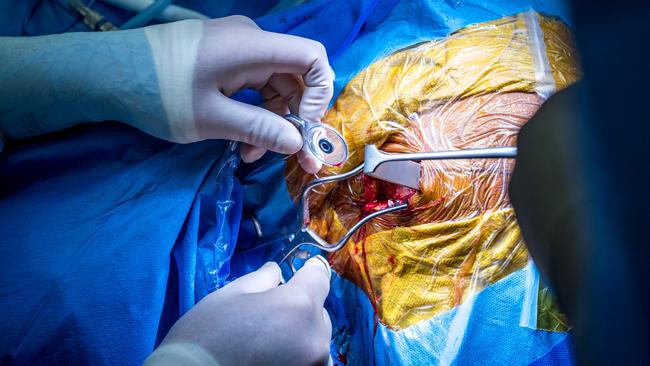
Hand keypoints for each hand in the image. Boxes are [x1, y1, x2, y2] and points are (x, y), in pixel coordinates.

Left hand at [142, 16, 332, 172]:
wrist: (104, 72)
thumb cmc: (157, 93)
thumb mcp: (210, 119)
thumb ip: (258, 129)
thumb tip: (298, 144)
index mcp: (252, 47)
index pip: (312, 57)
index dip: (319, 93)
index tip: (304, 128)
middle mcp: (250, 41)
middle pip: (293, 77)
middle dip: (291, 118)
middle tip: (282, 156)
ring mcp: (235, 48)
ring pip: (272, 84)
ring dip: (268, 121)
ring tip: (247, 153)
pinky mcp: (221, 58)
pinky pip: (252, 83)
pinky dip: (251, 111)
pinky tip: (238, 138)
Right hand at [145, 257, 331, 365]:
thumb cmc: (206, 335)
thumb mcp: (231, 294)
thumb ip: (263, 279)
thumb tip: (277, 272)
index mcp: (298, 305)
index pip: (319, 278)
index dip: (310, 271)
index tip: (305, 269)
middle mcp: (315, 336)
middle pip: (318, 312)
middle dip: (299, 307)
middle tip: (270, 313)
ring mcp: (314, 363)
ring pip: (315, 338)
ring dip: (300, 334)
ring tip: (268, 340)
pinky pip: (310, 359)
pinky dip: (298, 354)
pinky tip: (272, 356)